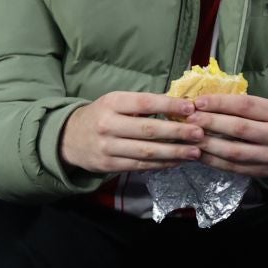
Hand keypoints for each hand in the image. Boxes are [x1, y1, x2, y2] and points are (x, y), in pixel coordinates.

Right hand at [58, 91, 203, 174]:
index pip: (144, 103)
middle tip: (200, 133)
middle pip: (148, 130)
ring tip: (194, 152)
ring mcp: (107, 147)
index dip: (169, 105)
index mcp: (111, 104)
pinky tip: (176, 161)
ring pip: (146, 151)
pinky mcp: (107, 165)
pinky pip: (139, 165)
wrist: (67, 138)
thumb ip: (142, 105)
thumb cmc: (100, 116)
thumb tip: (181, 106)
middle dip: (177, 132)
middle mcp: (107, 125)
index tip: (192, 107)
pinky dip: (160, 164)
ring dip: (173, 152)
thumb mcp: (116, 102)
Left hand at [186, 92, 267, 177]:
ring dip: (208, 144)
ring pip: (233, 151)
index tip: (198, 102)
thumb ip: (243, 107)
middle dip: (211, 122)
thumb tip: (205, 102)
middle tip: (189, 118)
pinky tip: (196, 153)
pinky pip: (231, 167)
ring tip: (189, 137)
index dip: (220, 103)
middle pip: (239, 128)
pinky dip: (211, 160)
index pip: (247, 105)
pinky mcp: (259, 171)